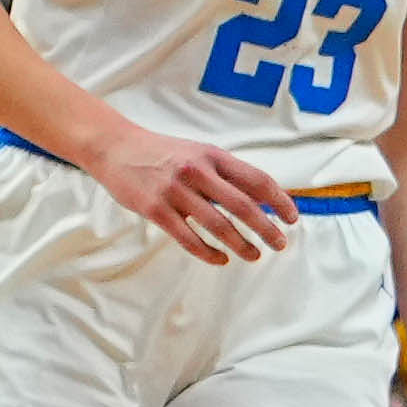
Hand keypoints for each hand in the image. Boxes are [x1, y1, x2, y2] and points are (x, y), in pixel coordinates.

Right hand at [82, 116, 293, 264]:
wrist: (115, 148)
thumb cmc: (162, 154)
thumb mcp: (198, 153)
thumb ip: (227, 174)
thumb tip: (264, 199)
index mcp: (212, 156)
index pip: (257, 180)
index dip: (279, 201)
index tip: (291, 219)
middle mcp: (196, 171)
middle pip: (243, 206)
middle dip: (267, 229)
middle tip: (279, 244)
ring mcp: (174, 191)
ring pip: (218, 225)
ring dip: (241, 244)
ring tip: (254, 255)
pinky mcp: (154, 209)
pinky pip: (188, 237)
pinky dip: (208, 252)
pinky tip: (220, 258)